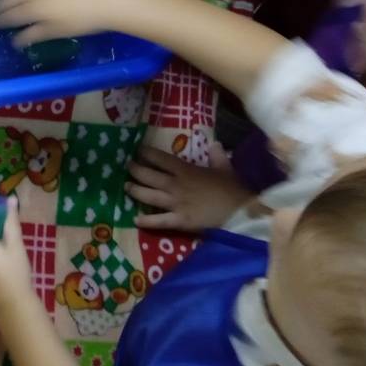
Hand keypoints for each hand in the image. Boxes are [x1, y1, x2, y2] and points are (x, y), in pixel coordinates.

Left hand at [127, 143, 253, 230]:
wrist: (239, 211)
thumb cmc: (233, 189)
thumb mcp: (225, 168)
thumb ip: (217, 155)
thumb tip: (215, 144)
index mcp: (186, 170)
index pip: (161, 159)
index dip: (147, 154)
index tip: (138, 150)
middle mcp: (176, 185)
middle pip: (149, 176)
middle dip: (136, 170)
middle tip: (127, 167)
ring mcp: (176, 203)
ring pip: (149, 196)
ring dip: (136, 191)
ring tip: (125, 187)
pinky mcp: (180, 221)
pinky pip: (159, 221)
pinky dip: (147, 221)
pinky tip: (135, 220)